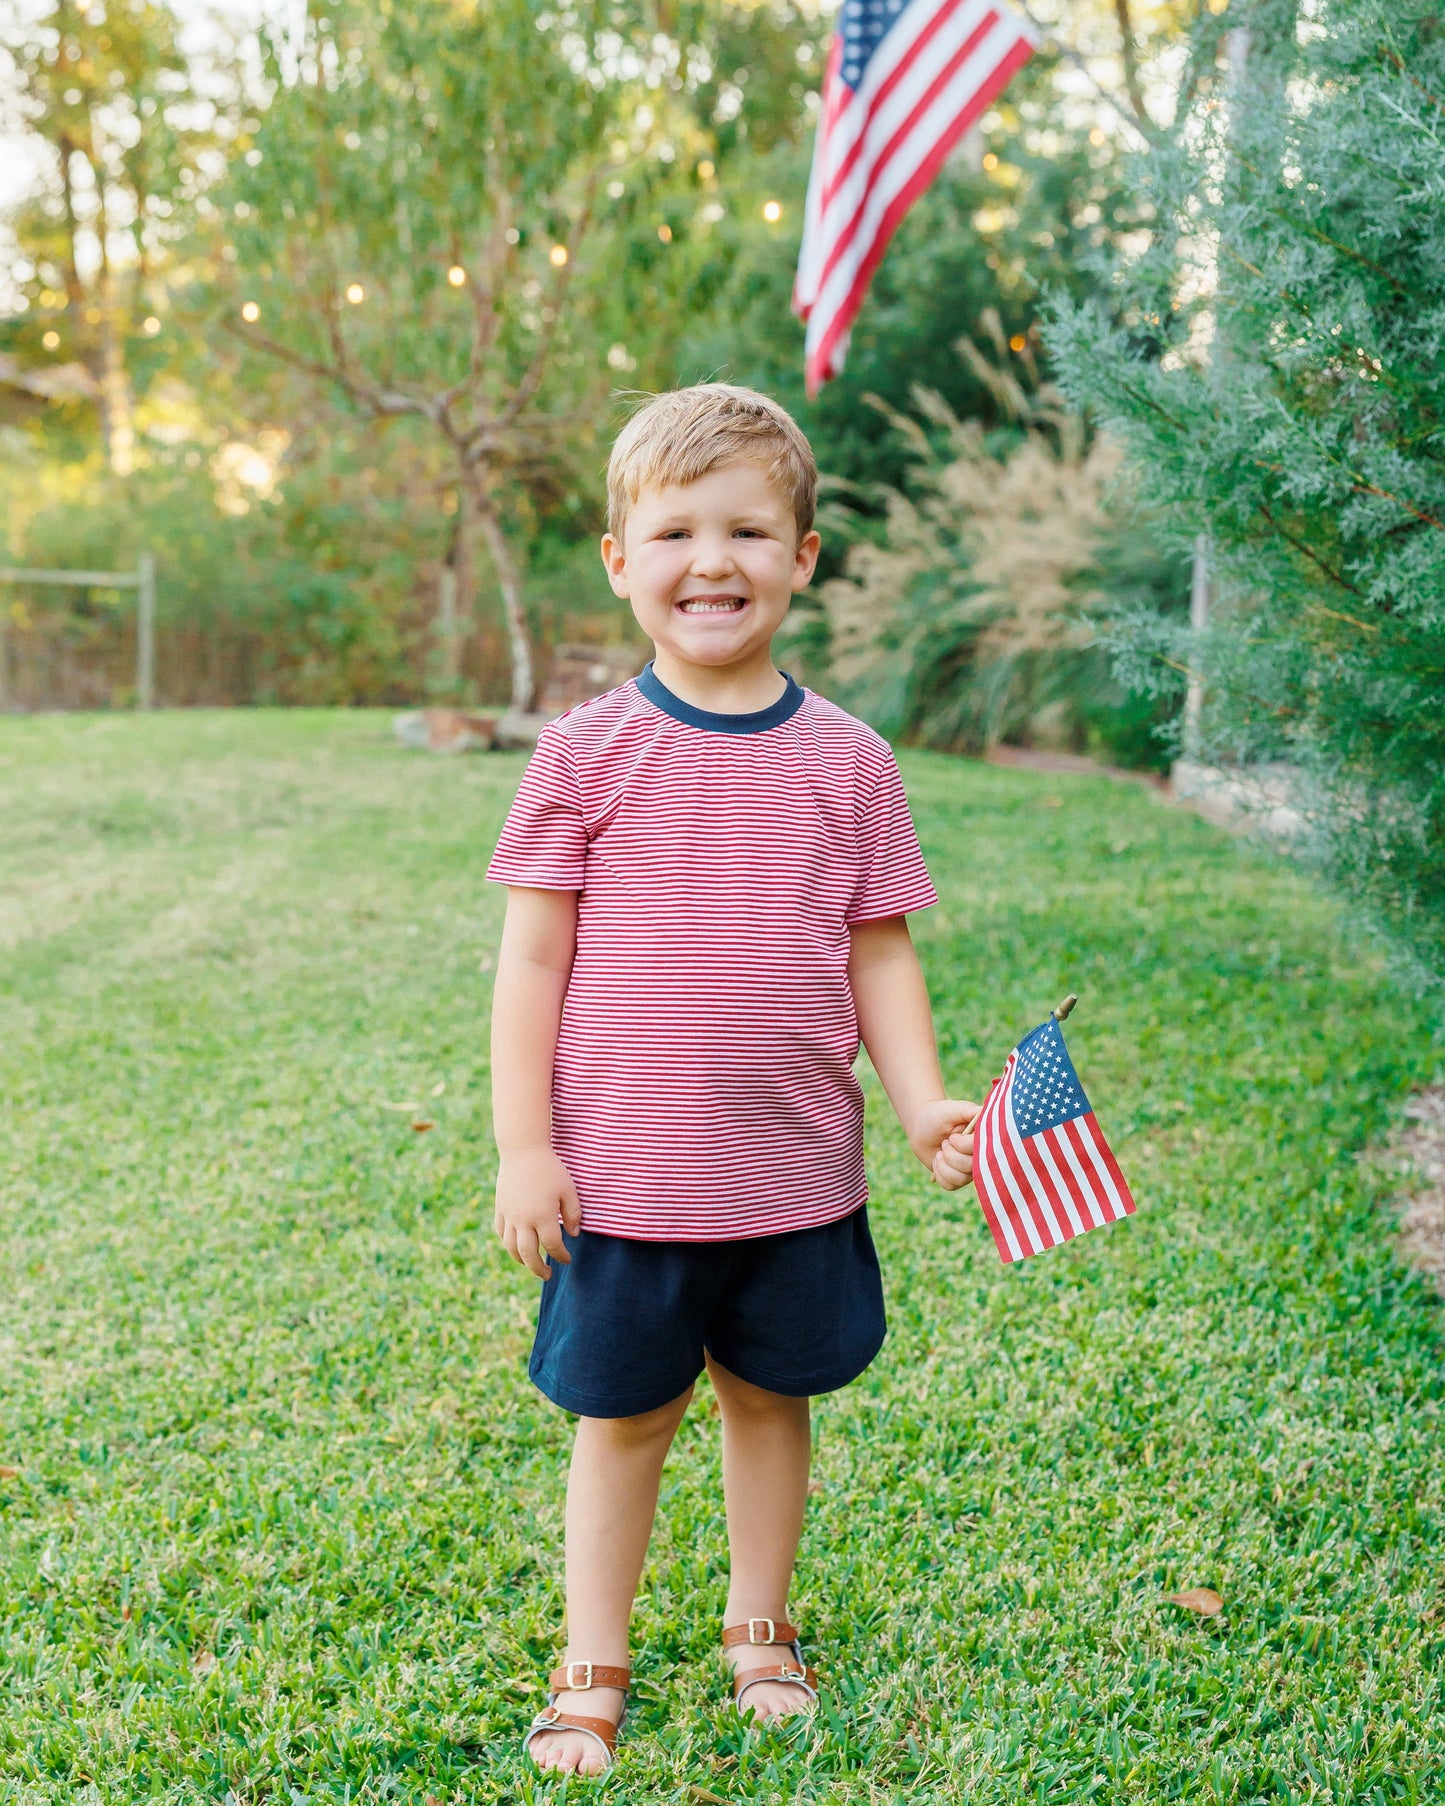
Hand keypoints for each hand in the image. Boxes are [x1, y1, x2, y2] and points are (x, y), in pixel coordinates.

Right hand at [494, 1146, 580, 1278]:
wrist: (523, 1150)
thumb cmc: (550, 1169)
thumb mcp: (568, 1189)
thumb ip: (573, 1214)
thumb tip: (573, 1235)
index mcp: (543, 1216)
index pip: (553, 1245)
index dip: (561, 1256)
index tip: (567, 1259)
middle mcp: (523, 1220)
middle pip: (528, 1254)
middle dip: (538, 1269)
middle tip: (548, 1275)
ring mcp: (509, 1215)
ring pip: (511, 1247)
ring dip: (522, 1260)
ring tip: (531, 1264)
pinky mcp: (500, 1209)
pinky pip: (501, 1233)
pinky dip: (508, 1243)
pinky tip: (517, 1246)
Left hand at [909, 1098, 981, 1190]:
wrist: (921, 1126)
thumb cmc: (938, 1115)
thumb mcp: (952, 1109)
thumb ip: (968, 1110)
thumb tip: (983, 1111)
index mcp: (984, 1138)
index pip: (983, 1151)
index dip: (963, 1146)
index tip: (952, 1136)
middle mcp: (981, 1155)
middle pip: (971, 1167)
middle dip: (950, 1155)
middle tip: (945, 1142)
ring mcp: (970, 1169)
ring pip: (960, 1180)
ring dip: (943, 1165)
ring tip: (940, 1152)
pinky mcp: (958, 1178)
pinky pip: (950, 1186)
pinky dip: (938, 1173)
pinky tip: (937, 1160)